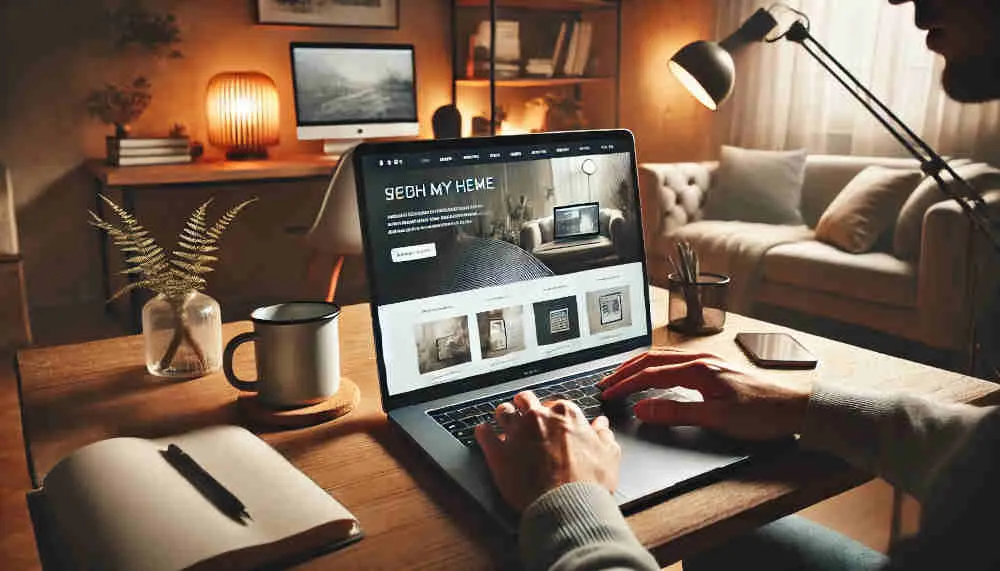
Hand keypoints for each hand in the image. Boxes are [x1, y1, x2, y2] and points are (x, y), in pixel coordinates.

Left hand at [474, 391, 620, 511]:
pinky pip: (483, 434)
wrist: (567, 503)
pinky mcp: (498, 452)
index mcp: (565, 415)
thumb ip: (603, 436)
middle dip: (525, 405)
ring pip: (503, 411)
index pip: (555, 403)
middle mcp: (538, 418)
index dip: (552, 413)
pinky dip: (483, 432)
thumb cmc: (589, 482)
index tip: (552, 422)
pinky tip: (484, 433)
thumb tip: (601, 425)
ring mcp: (516, 433)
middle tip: (526, 415)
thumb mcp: (608, 455)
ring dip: (504, 415)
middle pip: (525, 400)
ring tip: (504, 421)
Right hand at [598, 348, 810, 440]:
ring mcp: (708, 361)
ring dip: (638, 366)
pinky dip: (654, 366)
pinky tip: (653, 375)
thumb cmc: (763, 414)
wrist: (798, 408)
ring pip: (662, 357)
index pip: (649, 374)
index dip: (625, 384)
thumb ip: (676, 413)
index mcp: (698, 368)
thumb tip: (642, 409)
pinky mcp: (715, 368)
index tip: (607, 394)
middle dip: (625, 370)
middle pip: (651, 358)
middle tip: (605, 383)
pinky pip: (675, 361)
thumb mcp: (717, 418)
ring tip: (621, 377)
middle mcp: (701, 359)